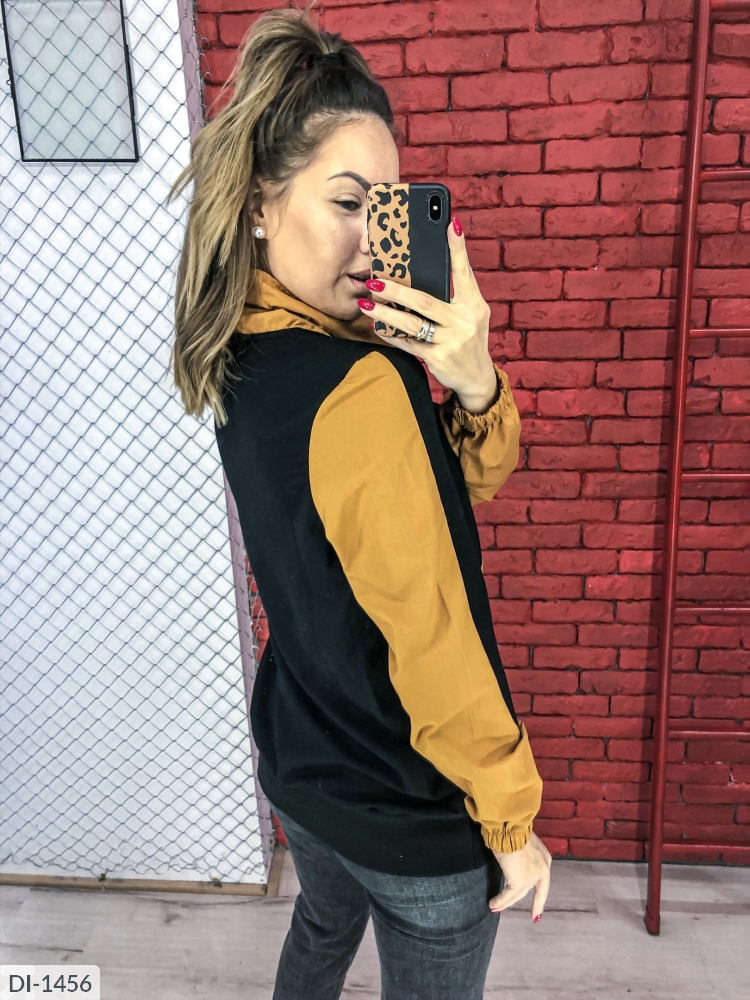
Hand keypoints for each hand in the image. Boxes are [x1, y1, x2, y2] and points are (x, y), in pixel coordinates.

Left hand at [358, 216, 498, 414]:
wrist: (476, 377)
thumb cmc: (469, 338)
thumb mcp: (471, 314)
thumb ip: (456, 294)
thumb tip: (429, 270)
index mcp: (474, 304)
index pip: (464, 272)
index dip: (458, 249)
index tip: (450, 224)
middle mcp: (464, 321)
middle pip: (424, 301)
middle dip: (396, 290)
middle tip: (373, 280)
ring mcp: (451, 340)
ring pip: (411, 323)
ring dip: (385, 313)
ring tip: (366, 303)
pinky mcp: (438, 358)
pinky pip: (408, 343)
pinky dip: (390, 334)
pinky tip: (376, 325)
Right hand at [489, 832, 551, 922]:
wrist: (511, 827)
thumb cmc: (513, 827)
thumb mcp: (521, 839)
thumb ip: (521, 850)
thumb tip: (510, 853)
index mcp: (544, 859)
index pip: (542, 882)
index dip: (539, 897)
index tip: (538, 912)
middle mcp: (542, 869)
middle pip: (530, 889)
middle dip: (529, 904)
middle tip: (529, 916)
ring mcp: (532, 876)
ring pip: (519, 894)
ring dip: (506, 902)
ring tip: (495, 908)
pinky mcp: (520, 881)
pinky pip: (508, 895)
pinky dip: (500, 901)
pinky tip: (492, 904)